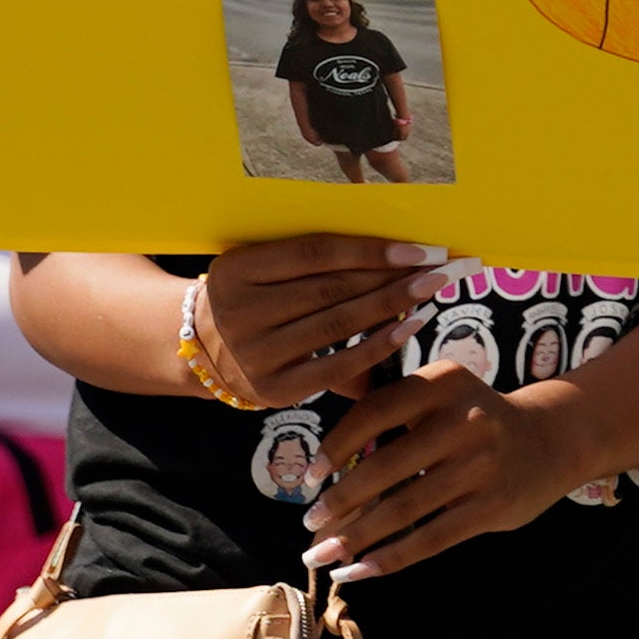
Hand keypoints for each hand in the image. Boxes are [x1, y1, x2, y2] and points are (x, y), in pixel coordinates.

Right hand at [197, 238, 442, 408]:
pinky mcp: (273, 390)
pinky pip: (337, 366)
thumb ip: (310, 265)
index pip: (315, 253)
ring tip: (432, 291)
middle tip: (441, 267)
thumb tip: (390, 251)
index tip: (418, 247)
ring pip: (338, 324)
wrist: (198, 352)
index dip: (370, 249)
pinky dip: (377, 346)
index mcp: (237, 269)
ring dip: (392, 306)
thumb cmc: (249, 298)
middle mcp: (240, 311)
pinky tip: (408, 327)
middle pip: (332, 288)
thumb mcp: (259, 271)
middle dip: (393, 276)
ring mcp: (255, 353)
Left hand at [291, 361, 585, 580]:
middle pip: (384, 466)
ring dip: (355, 537)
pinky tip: (359, 571)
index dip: (334, 447)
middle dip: (338, 502)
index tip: (308, 479)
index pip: (373, 413)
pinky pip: (431, 538)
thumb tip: (326, 478)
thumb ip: (394, 420)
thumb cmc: (474, 420)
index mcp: (442, 382)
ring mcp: (482, 464)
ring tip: (322, 556)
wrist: (552, 438)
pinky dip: (389, 558)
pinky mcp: (494, 505)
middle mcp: (465, 419)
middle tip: (308, 526)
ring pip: (403, 509)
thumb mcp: (441, 397)